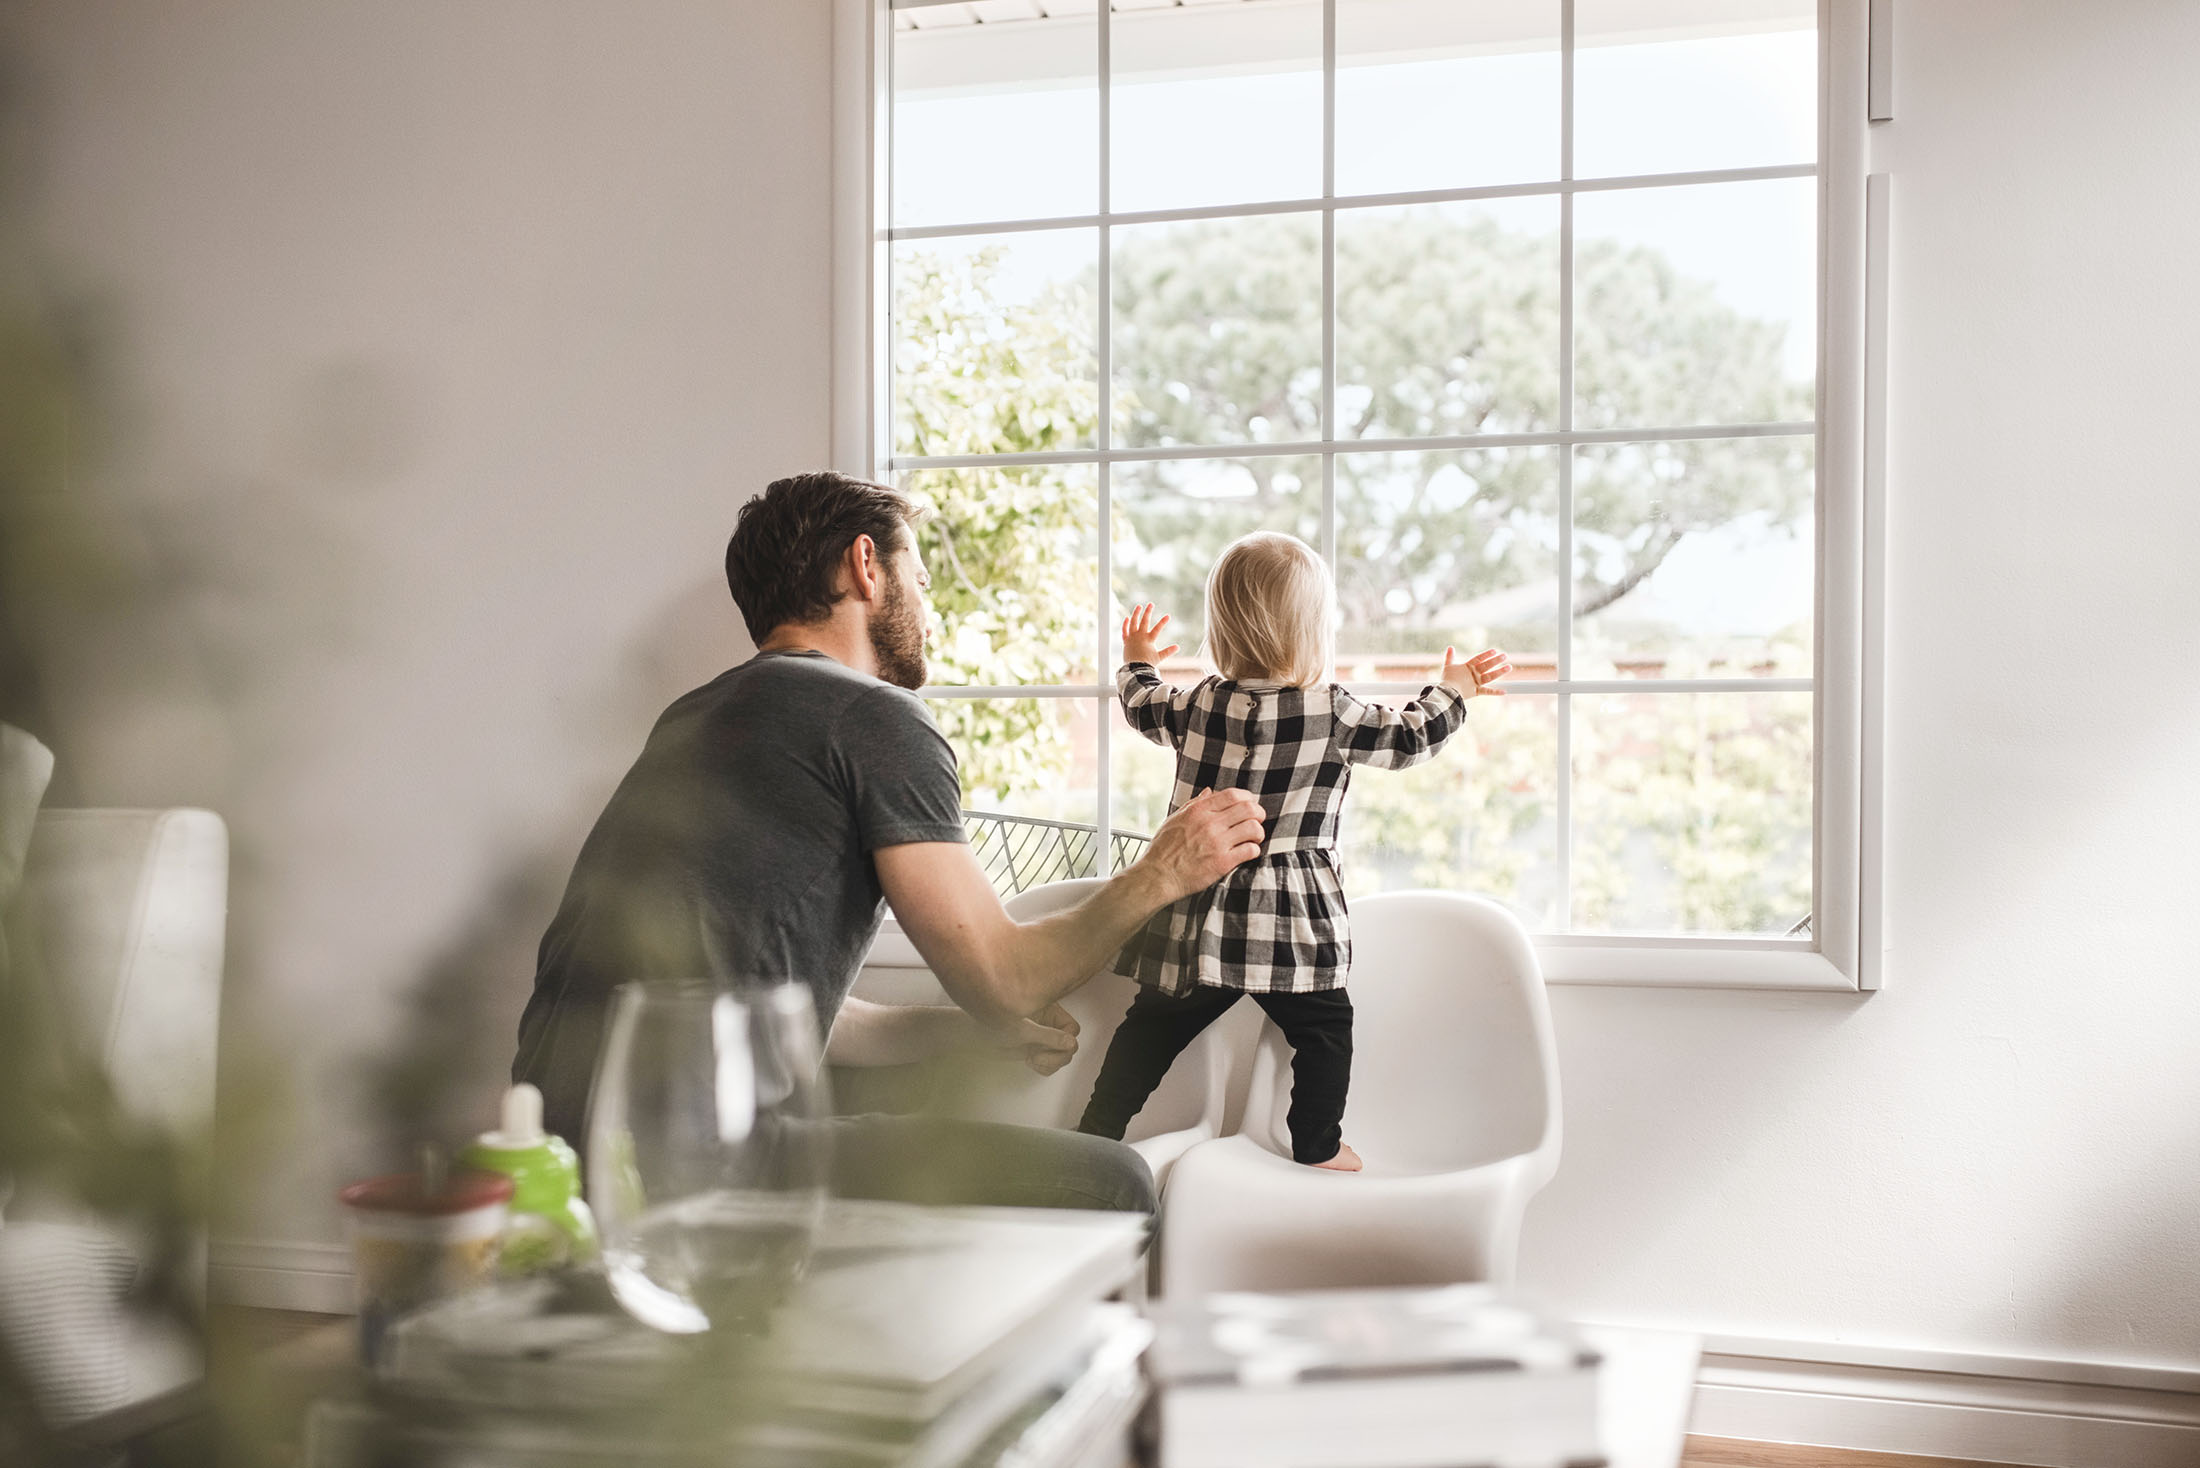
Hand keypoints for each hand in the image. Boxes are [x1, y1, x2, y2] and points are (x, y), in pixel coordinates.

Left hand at [991, 1002, 1080, 1075]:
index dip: (1064, 1040)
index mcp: (1049, 1010)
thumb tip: (1071, 1042)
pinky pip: (1051, 1063)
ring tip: (1032, 1059)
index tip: (1048, 1046)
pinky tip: (1030, 1062)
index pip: (1072, 1028)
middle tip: (1037, 1058)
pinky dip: (1044, 1067)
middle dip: (1056, 1056)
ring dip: (1050, 1063)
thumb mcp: (1023, 1029)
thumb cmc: (992, 1023)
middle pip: (1069, 1045)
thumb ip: (1048, 1036)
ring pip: (1062, 1056)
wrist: (974, 1036)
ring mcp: (1043, 1038)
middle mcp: (1048, 1023)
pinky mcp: (1036, 1050)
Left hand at [1122, 602, 1179, 666]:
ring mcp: (1132, 637)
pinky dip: (1125, 624)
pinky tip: (1127, 618)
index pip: (1157, 628)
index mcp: (1149, 640)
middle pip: (1144, 621)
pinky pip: (1124, 630)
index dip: (1163, 622)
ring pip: (1133, 622)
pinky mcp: (1126, 641)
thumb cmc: (1147, 664)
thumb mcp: (1159, 657)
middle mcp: (1140, 636)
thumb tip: (1177, 647)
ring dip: (1136, 613)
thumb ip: (1168, 651)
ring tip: (1139, 606)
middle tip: (1151, 604)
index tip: (1168, 615)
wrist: (1135, 669)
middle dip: (1148, 612)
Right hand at [1137, 787, 1264, 904]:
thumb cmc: (1164, 849)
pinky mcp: (1223, 862)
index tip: (1249, 804)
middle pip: (1248, 809)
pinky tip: (1247, 852)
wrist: (1159, 876)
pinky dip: (1253, 850)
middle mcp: (1210, 823)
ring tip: (1253, 838)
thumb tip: (1209, 791)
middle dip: (1258, 813)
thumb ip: (1194, 804)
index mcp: (1198, 810)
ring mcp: (1217, 843)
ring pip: (1253, 829)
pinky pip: (1250, 850)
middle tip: (1257, 820)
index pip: (1233, 794)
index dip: (1247, 797)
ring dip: (1258, 832)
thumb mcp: (1175, 819)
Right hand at [1441, 646, 1510, 697]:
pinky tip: (1504, 691)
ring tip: (1509, 667)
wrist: (1446, 692)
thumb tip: (1450, 647)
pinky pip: (1487, 692)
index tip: (1495, 651)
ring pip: (1490, 676)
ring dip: (1500, 672)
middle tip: (1505, 656)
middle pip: (1486, 665)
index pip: (1479, 658)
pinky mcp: (1476, 692)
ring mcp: (1476, 683)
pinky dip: (1495, 692)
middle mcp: (1473, 674)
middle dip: (1496, 660)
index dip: (1487, 654)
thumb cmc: (1446, 679)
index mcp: (1467, 667)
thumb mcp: (1448, 666)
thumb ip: (1449, 657)